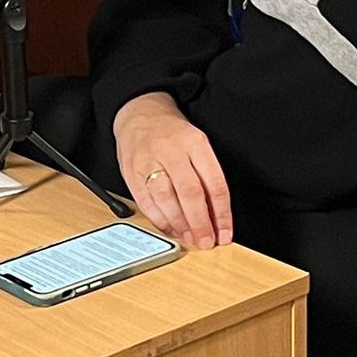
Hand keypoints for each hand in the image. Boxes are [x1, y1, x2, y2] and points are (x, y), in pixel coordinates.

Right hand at [114, 92, 231, 249]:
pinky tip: (170, 228)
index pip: (213, 183)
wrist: (140, 116)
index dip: (221, 213)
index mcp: (194, 143)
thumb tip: (216, 217)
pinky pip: (145, 202)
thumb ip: (207, 178)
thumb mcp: (198, 146)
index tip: (224, 233)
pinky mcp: (131, 173)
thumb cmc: (173, 135)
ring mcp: (148, 162)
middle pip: (189, 192)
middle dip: (200, 222)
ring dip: (179, 224)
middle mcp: (171, 151)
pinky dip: (159, 220)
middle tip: (207, 241)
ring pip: (165, 198)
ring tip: (190, 238)